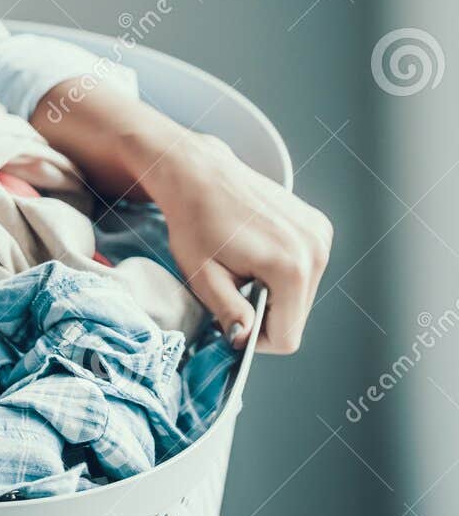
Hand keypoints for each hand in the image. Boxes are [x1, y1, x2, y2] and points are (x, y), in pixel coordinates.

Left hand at [145, 133, 331, 352]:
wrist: (200, 174)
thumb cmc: (195, 222)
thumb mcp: (203, 277)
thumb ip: (228, 313)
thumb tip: (244, 340)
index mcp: (290, 267)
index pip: (288, 336)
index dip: (256, 340)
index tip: (232, 324)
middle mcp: (315, 250)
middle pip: (297, 315)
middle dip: (265, 314)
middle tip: (232, 291)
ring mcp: (321, 235)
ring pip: (303, 294)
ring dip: (274, 293)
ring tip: (243, 269)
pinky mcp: (319, 226)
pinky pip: (306, 269)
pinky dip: (282, 273)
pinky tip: (256, 254)